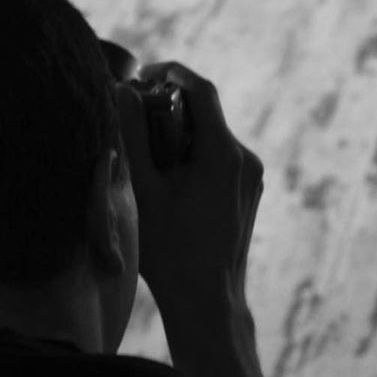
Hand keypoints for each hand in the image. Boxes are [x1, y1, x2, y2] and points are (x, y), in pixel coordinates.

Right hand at [116, 63, 277, 376]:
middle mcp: (246, 159)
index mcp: (223, 153)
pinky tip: (171, 182)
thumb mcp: (144, 191)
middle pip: (206, 113)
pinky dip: (195, 156)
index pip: (201, 90)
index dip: (171, 73)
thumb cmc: (171, 252)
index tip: (144, 74)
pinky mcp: (250, 192)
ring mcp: (252, 177)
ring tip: (150, 159)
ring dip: (182, 135)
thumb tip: (123, 92)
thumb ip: (133, 136)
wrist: (209, 303)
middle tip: (137, 120)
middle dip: (170, 109)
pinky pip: (222, 158)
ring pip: (213, 136)